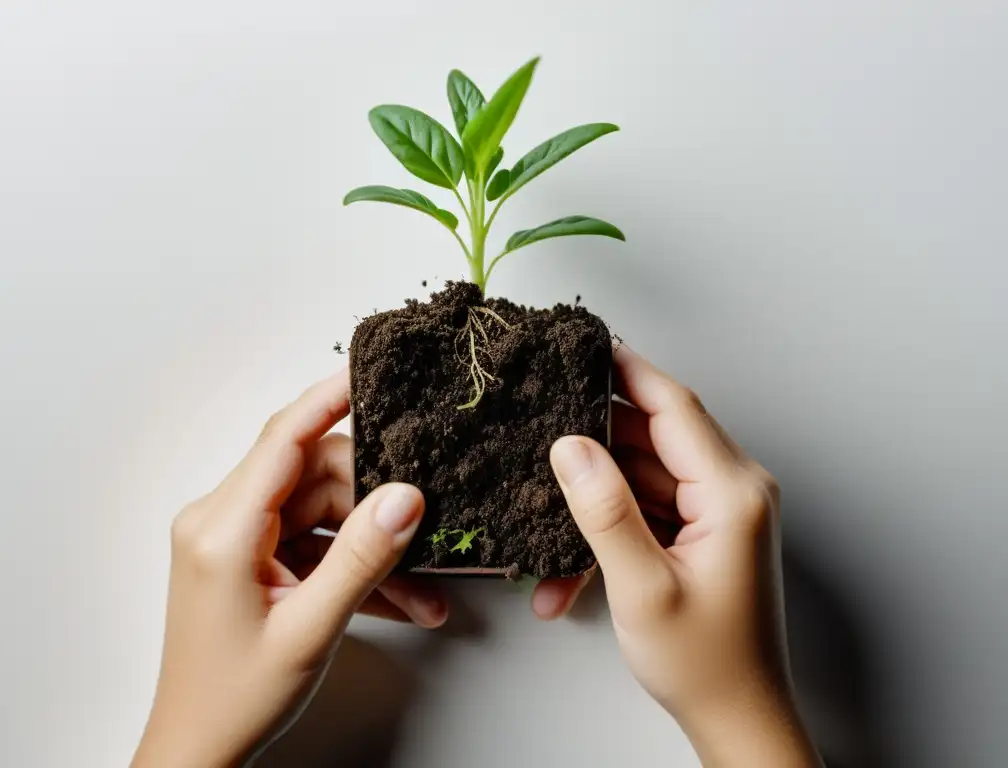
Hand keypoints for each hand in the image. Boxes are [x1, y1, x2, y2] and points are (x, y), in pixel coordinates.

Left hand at [132, 369, 446, 767]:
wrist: (201, 751)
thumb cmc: (236, 698)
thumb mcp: (310, 629)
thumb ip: (362, 559)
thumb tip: (405, 497)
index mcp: (223, 528)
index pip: (283, 438)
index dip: (328, 398)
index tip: (371, 372)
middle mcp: (223, 521)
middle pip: (316, 477)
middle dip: (374, 502)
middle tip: (426, 527)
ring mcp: (238, 540)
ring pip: (324, 513)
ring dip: (373, 545)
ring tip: (424, 586)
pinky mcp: (253, 559)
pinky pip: (316, 543)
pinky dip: (355, 567)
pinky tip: (399, 598)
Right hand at [549, 347, 820, 767]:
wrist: (738, 715)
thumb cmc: (705, 662)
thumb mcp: (642, 587)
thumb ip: (606, 511)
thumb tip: (571, 447)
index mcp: (733, 492)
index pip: (675, 407)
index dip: (628, 371)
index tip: (587, 345)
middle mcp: (735, 489)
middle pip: (657, 433)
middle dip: (599, 432)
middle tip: (547, 417)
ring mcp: (720, 509)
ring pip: (648, 471)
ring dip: (601, 489)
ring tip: (552, 500)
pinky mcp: (705, 529)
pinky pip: (652, 504)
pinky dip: (615, 520)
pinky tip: (576, 554)